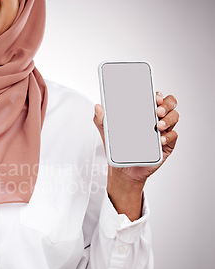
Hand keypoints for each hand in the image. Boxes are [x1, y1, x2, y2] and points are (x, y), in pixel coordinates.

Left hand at [93, 92, 178, 219]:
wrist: (123, 170)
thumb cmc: (119, 148)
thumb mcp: (108, 133)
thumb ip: (101, 120)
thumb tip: (97, 107)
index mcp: (144, 113)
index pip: (156, 98)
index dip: (158, 95)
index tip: (155, 97)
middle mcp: (156, 120)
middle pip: (170, 105)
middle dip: (166, 105)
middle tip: (157, 111)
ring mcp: (163, 131)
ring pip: (174, 118)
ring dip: (168, 119)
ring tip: (158, 126)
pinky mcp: (166, 145)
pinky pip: (173, 136)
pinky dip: (168, 136)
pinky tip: (160, 140)